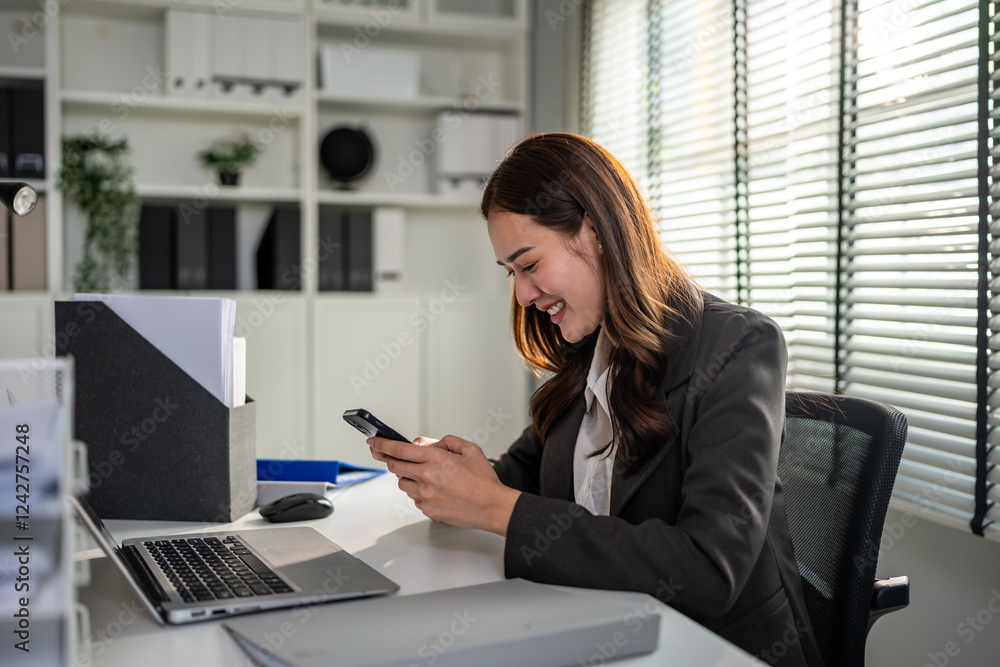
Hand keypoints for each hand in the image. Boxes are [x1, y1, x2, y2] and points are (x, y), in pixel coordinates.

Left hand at [368, 434, 519, 535]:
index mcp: (437, 459)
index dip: (382, 444)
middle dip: (390, 460)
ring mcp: (426, 495)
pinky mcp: (428, 510)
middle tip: (391, 457)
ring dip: (407, 476)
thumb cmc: (484, 480)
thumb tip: (424, 444)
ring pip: (402, 483)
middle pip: (394, 466)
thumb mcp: (469, 449)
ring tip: (425, 475)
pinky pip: (414, 498)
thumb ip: (445, 441)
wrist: (492, 507)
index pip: (399, 450)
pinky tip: (435, 490)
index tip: (373, 443)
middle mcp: (428, 477)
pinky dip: (419, 491)